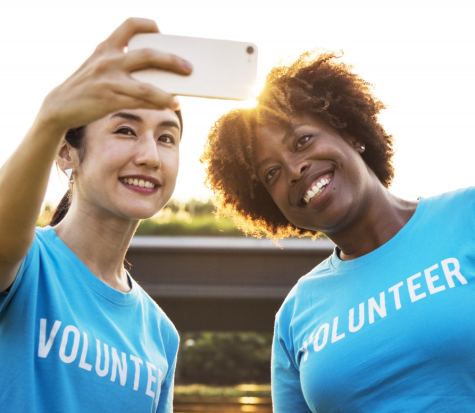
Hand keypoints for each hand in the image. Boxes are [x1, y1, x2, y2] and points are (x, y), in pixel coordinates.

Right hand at [39, 17, 191, 132]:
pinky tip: (167, 107)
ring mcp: (108, 81)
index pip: (129, 25)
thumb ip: (120, 62)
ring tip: (179, 100)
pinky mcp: (109, 100)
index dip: (147, 24)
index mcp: (106, 47)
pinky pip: (139, 103)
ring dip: (166, 94)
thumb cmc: (86, 85)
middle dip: (171, 60)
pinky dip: (155, 105)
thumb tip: (155, 70)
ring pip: (146, 87)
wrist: (59, 106)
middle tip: (189, 67)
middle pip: (147, 56)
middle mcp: (108, 61)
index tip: (159, 29)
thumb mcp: (97, 65)